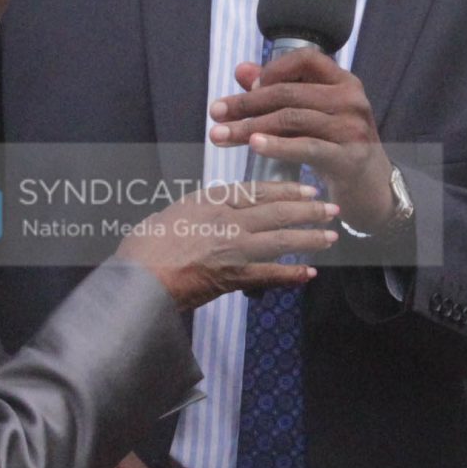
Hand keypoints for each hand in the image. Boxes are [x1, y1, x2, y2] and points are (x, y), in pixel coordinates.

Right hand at [114, 180, 339, 309]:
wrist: (137, 279)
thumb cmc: (144, 247)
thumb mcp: (171, 214)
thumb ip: (195, 211)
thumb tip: (205, 213)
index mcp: (210, 200)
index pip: (257, 190)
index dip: (286, 189)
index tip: (306, 188)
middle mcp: (226, 219)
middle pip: (277, 210)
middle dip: (307, 209)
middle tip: (330, 208)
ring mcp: (233, 248)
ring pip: (281, 239)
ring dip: (309, 238)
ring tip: (329, 236)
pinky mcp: (233, 276)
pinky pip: (270, 274)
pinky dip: (291, 274)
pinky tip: (309, 274)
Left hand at [209, 50, 398, 230]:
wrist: (371, 186)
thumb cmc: (336, 144)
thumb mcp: (312, 114)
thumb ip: (279, 89)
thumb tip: (241, 70)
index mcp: (344, 82)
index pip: (305, 60)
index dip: (273, 69)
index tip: (248, 86)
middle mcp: (351, 100)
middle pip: (289, 93)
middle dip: (247, 103)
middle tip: (215, 113)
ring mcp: (352, 128)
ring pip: (291, 119)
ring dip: (251, 127)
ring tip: (221, 135)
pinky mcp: (348, 158)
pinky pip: (306, 147)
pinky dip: (277, 146)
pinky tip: (254, 145)